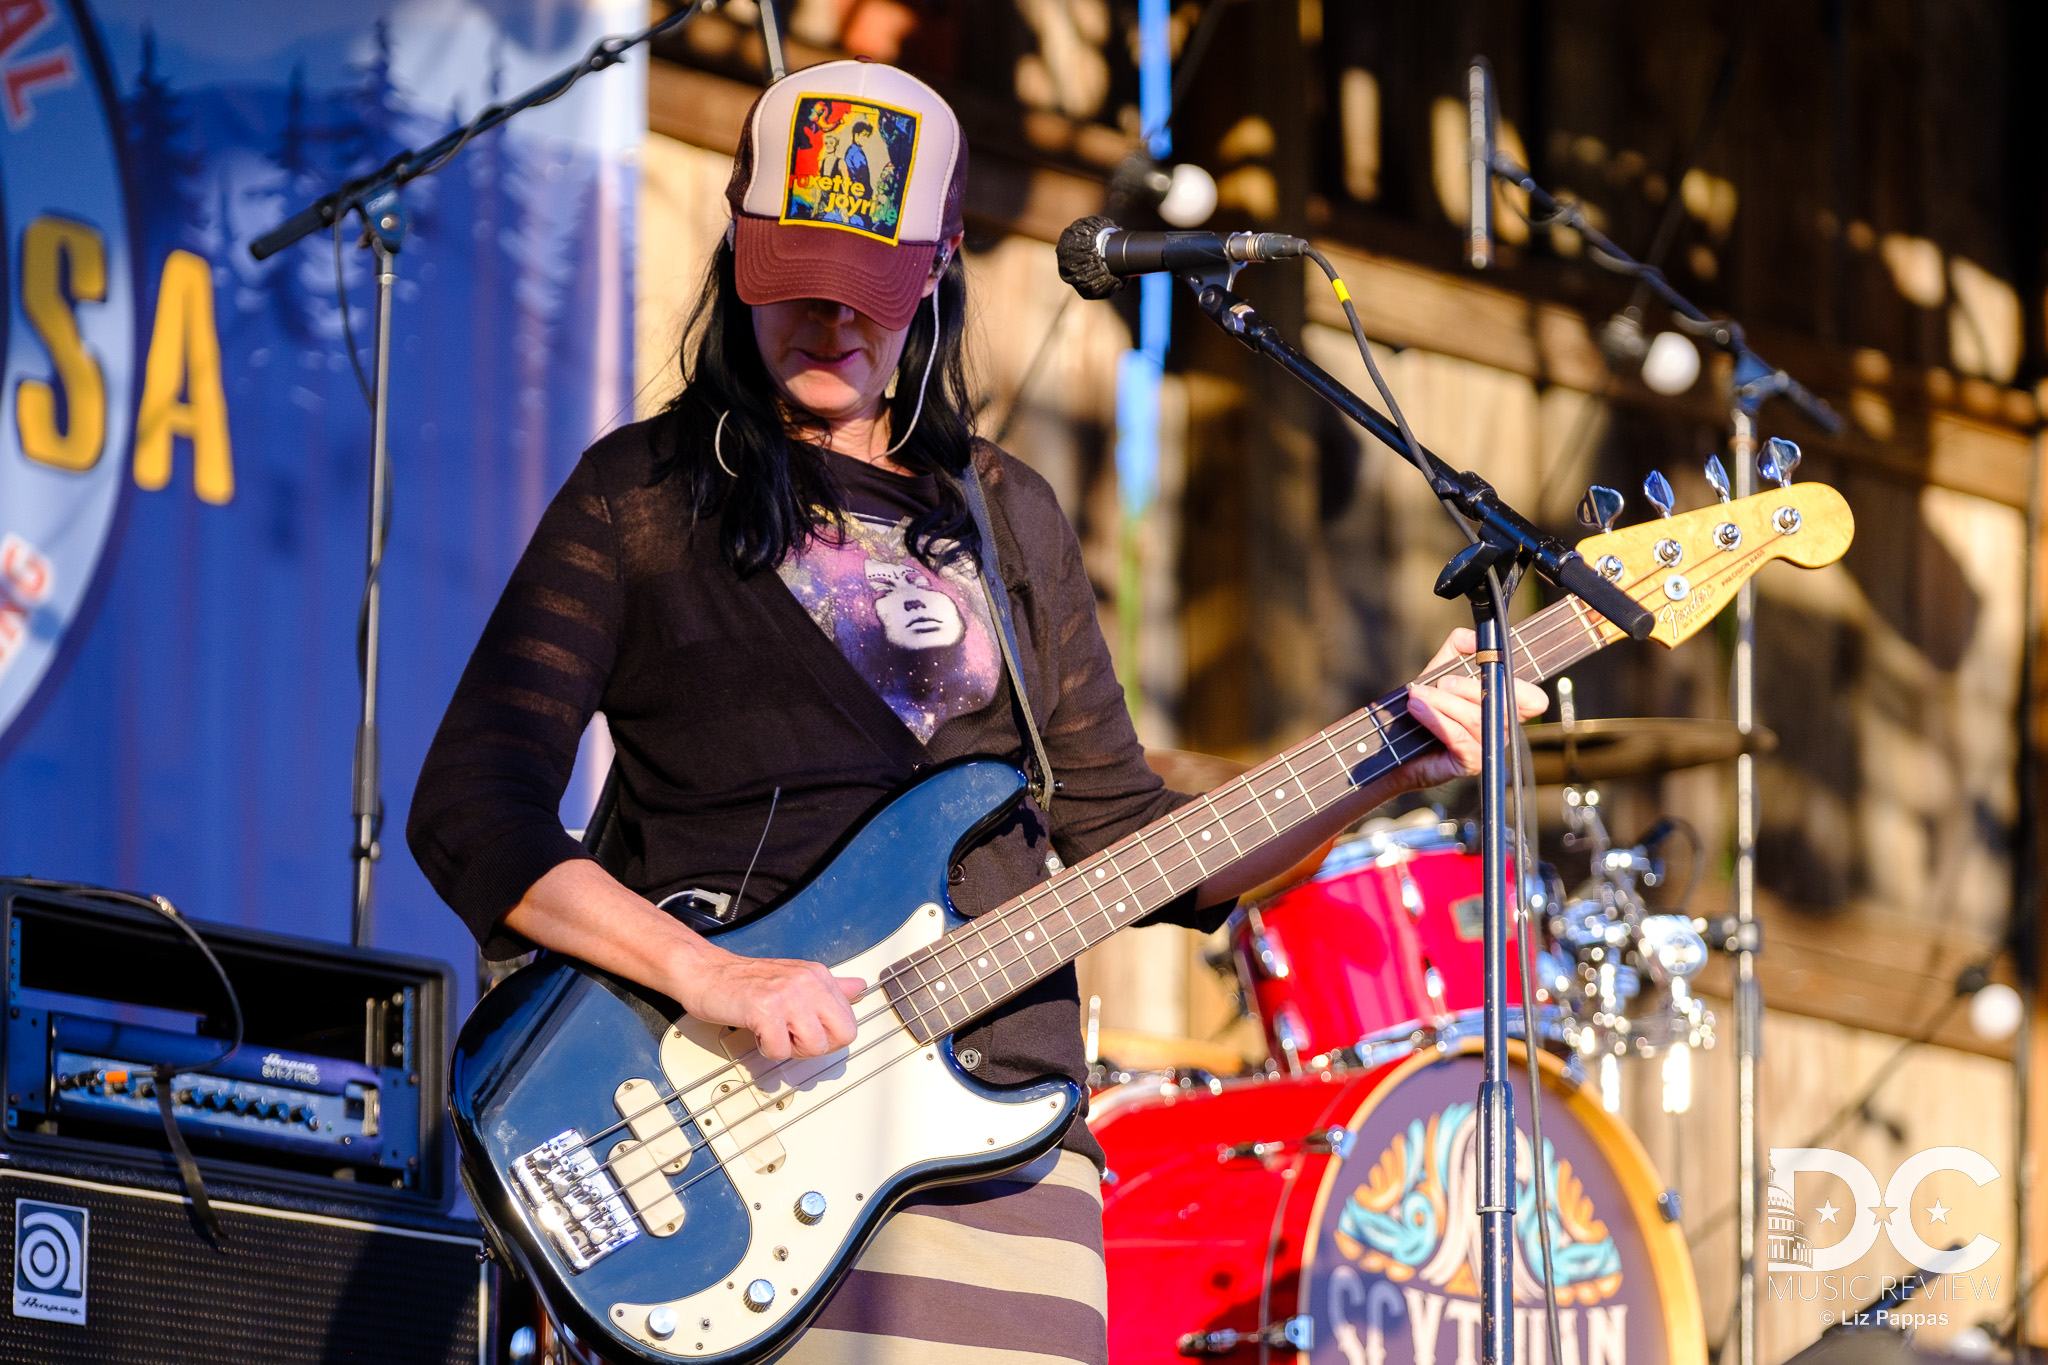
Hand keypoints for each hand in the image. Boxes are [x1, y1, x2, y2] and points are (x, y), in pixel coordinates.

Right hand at [666, 946, 865, 1062]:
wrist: (706, 973)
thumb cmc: (746, 981)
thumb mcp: (796, 979)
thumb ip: (830, 988)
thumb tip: (859, 989)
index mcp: (819, 976)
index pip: (850, 1023)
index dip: (829, 1038)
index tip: (806, 1032)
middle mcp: (807, 982)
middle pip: (842, 1036)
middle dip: (816, 1047)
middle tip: (792, 1037)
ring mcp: (787, 994)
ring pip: (814, 1046)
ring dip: (791, 1050)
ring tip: (773, 1033)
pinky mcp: (764, 1008)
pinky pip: (780, 1050)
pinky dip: (767, 1050)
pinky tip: (758, 1032)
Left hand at [1398, 629, 1548, 788]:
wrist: (1401, 742)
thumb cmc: (1429, 706)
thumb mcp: (1443, 668)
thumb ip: (1460, 646)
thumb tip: (1475, 637)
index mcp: (1504, 706)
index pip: (1534, 700)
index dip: (1520, 686)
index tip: (1487, 667)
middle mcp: (1502, 728)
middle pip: (1502, 704)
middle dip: (1469, 687)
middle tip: (1442, 681)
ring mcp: (1489, 747)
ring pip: (1476, 719)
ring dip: (1443, 702)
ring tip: (1418, 694)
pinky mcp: (1470, 762)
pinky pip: (1460, 738)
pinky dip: (1437, 719)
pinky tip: (1419, 709)